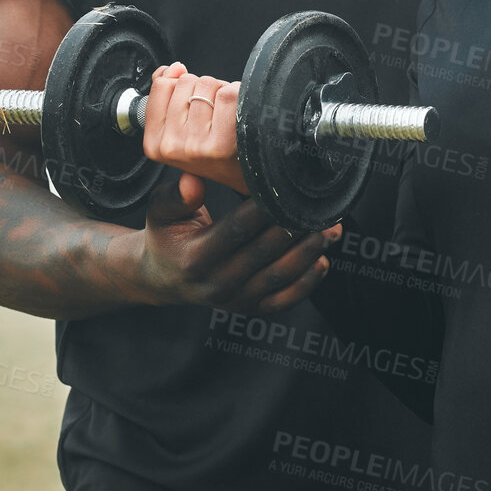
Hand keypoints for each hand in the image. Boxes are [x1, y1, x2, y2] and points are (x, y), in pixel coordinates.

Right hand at [131, 172, 341, 313]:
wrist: (163, 278)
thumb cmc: (167, 237)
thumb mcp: (159, 212)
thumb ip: (175, 196)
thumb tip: (192, 181)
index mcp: (195, 258)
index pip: (236, 229)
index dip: (263, 208)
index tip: (285, 187)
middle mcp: (217, 284)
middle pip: (265, 252)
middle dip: (295, 227)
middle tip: (320, 206)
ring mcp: (236, 300)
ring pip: (279, 276)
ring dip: (308, 252)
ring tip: (331, 229)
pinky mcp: (250, 308)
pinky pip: (283, 299)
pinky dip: (306, 283)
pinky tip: (322, 261)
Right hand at [140, 62, 247, 193]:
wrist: (248, 173)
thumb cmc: (214, 149)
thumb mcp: (180, 128)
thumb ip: (166, 95)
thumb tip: (172, 69)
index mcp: (155, 143)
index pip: (162, 86)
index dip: (182, 85)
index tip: (192, 103)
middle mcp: (172, 147)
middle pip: (187, 82)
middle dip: (204, 89)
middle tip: (214, 114)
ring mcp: (196, 146)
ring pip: (208, 85)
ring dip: (222, 91)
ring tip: (227, 116)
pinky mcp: (222, 143)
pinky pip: (228, 94)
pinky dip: (239, 95)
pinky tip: (239, 116)